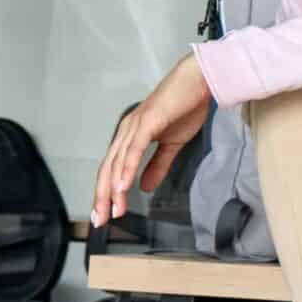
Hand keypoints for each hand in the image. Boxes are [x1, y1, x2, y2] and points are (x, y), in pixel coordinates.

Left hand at [91, 54, 212, 227]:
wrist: (199, 81)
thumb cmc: (186, 106)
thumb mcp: (172, 143)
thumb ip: (158, 165)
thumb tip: (144, 186)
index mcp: (131, 136)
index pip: (113, 169)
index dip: (108, 193)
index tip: (108, 214)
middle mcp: (126, 131)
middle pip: (108, 169)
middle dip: (103, 196)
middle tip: (101, 219)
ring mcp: (134, 126)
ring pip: (117, 163)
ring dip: (113, 189)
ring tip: (112, 209)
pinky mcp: (146, 122)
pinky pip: (134, 150)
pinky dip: (127, 169)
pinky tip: (123, 185)